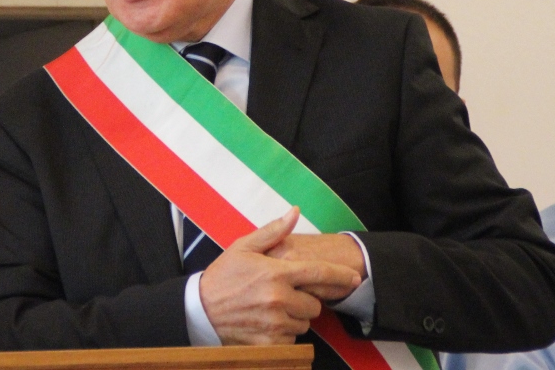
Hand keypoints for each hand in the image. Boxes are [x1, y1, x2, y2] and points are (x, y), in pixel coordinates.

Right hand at [199, 208, 361, 344]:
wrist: (199, 310)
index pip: (319, 273)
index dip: (341, 276)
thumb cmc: (223, 276)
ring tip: (272, 308)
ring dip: (295, 317)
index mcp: (276, 272)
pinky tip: (266, 323)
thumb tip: (294, 212)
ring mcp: (275, 323)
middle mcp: (279, 299)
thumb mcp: (244, 247)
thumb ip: (273, 231)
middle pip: (315, 304)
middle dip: (305, 299)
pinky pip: (292, 339)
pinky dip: (284, 333)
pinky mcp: (270, 343)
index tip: (355, 278)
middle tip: (284, 294)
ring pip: (304, 323)